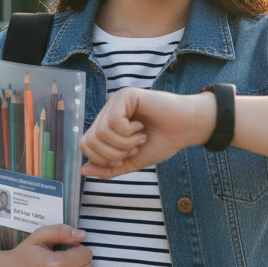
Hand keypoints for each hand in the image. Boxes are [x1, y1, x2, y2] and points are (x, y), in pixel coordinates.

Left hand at [79, 89, 215, 178]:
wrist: (185, 130)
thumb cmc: (161, 142)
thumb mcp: (131, 162)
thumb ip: (108, 168)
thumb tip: (82, 170)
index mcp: (106, 127)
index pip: (86, 145)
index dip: (103, 159)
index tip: (126, 156)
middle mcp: (107, 113)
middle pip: (90, 141)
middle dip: (113, 154)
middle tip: (134, 148)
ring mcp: (115, 103)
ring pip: (101, 132)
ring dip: (124, 143)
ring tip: (140, 137)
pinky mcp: (125, 96)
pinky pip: (114, 121)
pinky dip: (128, 132)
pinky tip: (141, 127)